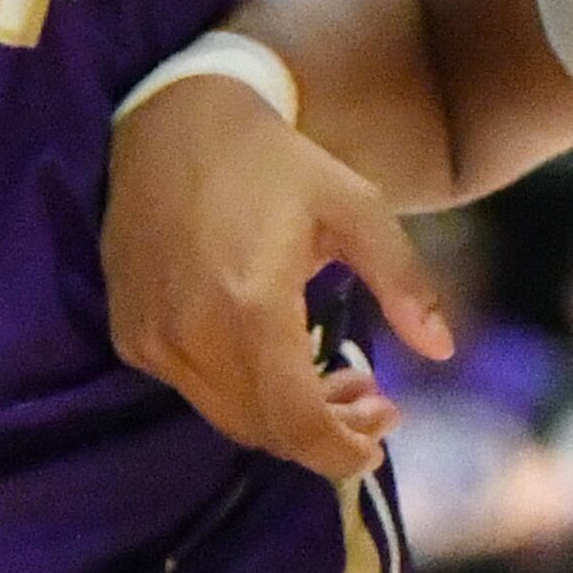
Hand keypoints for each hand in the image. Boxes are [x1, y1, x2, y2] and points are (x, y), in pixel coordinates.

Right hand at [102, 71, 451, 486]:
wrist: (172, 122)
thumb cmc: (276, 163)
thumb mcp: (357, 208)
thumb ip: (403, 281)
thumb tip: (442, 350)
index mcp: (252, 306)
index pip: (297, 423)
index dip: (342, 450)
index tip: (378, 441)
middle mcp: (192, 334)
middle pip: (265, 431)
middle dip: (326, 434)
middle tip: (373, 403)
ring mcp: (152, 339)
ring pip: (228, 417)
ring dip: (285, 418)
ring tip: (334, 381)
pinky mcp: (130, 334)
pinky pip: (193, 391)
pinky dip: (241, 394)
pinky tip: (276, 361)